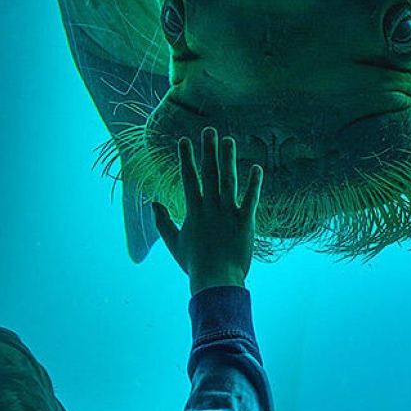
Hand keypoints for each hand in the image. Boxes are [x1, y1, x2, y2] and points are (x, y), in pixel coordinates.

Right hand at [152, 127, 262, 294]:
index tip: (184, 140)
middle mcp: (210, 208)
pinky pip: (250, 199)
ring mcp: (228, 214)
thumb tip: (153, 203)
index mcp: (193, 211)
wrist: (216, 280)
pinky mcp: (244, 222)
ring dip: (229, 160)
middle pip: (209, 174)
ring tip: (229, 140)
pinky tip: (257, 168)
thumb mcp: (174, 243)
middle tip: (209, 130)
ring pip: (228, 181)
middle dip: (208, 151)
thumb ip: (163, 222)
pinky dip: (254, 184)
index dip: (186, 158)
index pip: (189, 179)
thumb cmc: (195, 264)